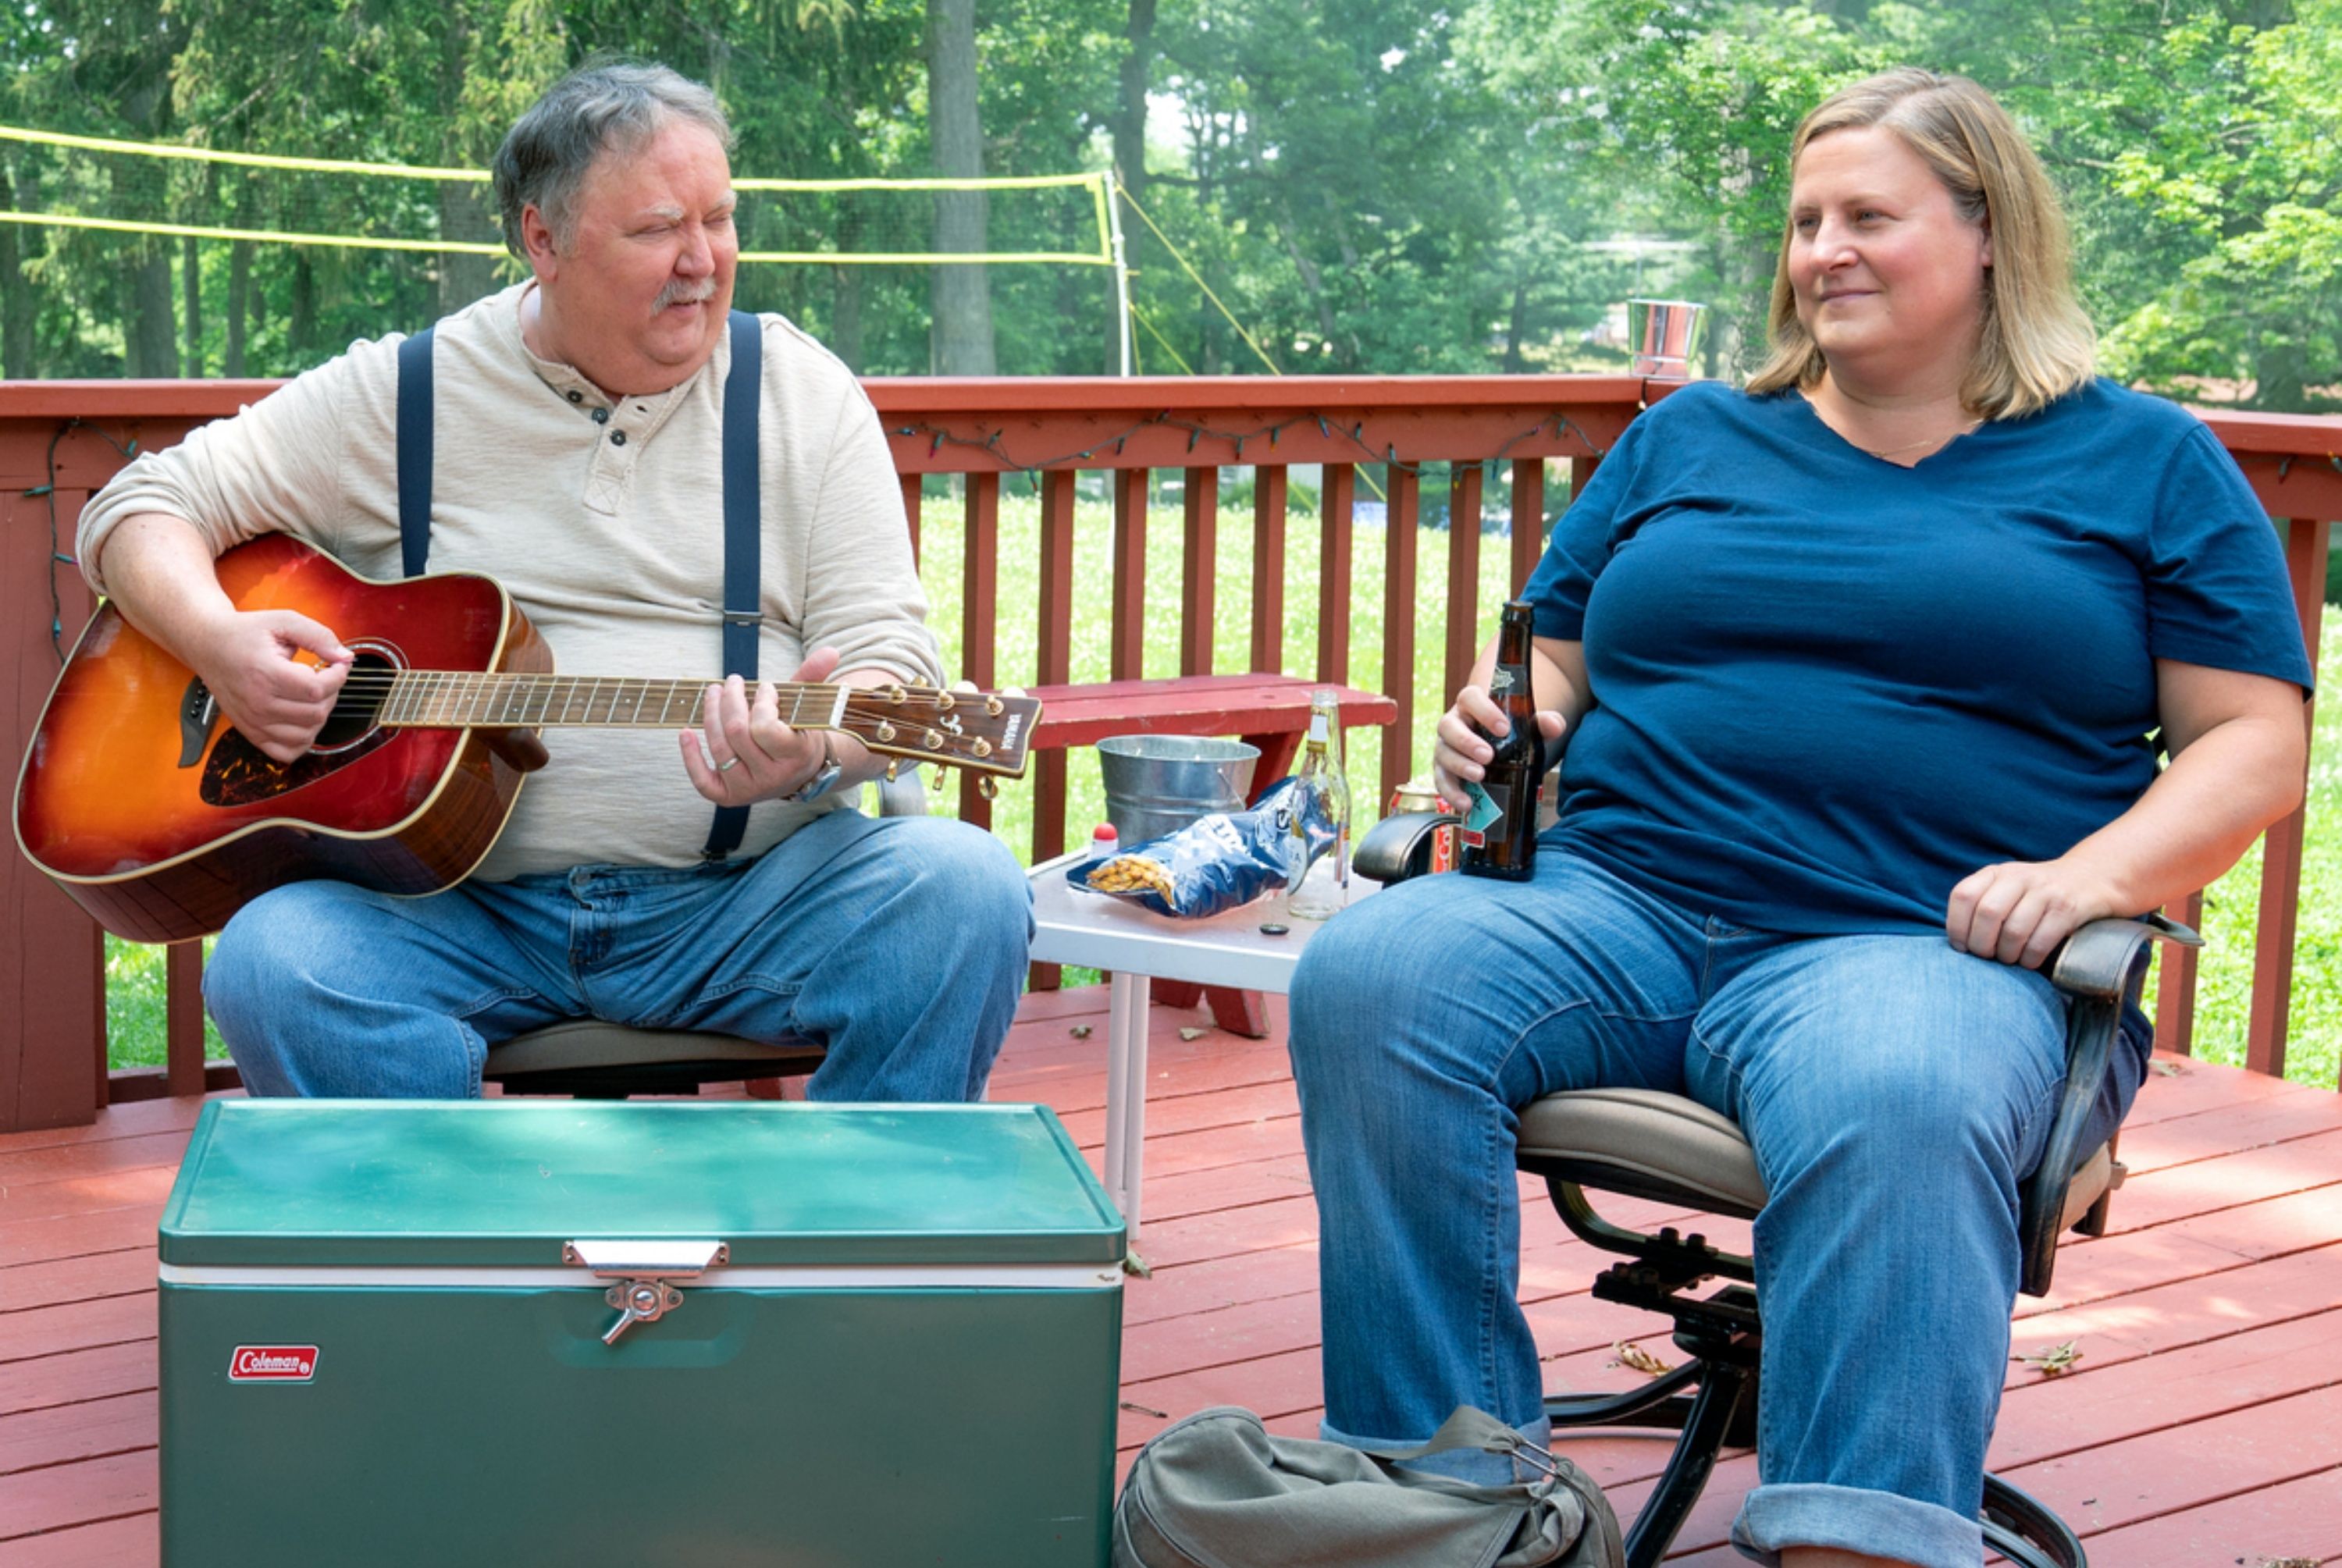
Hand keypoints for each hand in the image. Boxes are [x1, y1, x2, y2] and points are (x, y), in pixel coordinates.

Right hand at [191, 609, 352, 762]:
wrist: (209, 646)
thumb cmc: (245, 633)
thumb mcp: (283, 620)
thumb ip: (318, 636)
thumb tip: (345, 657)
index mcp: (265, 674)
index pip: (316, 689)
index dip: (337, 676)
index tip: (337, 664)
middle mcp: (258, 703)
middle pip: (316, 713)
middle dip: (331, 693)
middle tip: (323, 677)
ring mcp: (254, 722)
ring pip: (307, 734)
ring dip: (319, 715)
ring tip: (311, 695)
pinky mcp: (251, 733)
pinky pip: (287, 752)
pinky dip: (303, 740)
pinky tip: (302, 718)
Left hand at [680, 646, 842, 803]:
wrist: (800, 772)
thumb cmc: (800, 733)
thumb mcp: (808, 708)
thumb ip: (813, 679)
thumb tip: (830, 651)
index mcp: (796, 757)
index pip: (765, 728)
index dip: (762, 702)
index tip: (766, 687)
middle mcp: (772, 778)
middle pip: (737, 734)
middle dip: (731, 701)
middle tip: (732, 682)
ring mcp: (749, 790)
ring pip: (719, 749)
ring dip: (710, 715)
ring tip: (713, 693)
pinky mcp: (730, 797)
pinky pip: (702, 781)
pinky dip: (691, 756)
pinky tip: (686, 732)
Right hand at [1431, 685, 1566, 812]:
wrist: (1500, 753)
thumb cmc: (1510, 735)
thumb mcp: (1528, 727)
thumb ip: (1543, 723)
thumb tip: (1555, 726)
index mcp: (1472, 706)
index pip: (1470, 698)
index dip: (1484, 711)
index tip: (1504, 728)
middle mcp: (1454, 724)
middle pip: (1448, 726)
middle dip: (1467, 742)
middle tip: (1488, 756)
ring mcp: (1446, 748)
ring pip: (1442, 754)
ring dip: (1459, 766)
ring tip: (1480, 777)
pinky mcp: (1443, 772)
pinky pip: (1441, 781)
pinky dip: (1452, 793)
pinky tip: (1466, 803)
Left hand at [1945, 858, 2122, 968]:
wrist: (2090, 879)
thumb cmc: (2036, 895)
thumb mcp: (2005, 888)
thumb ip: (1981, 906)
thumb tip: (1957, 945)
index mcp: (1995, 873)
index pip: (1963, 896)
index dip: (1957, 926)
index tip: (1962, 947)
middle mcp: (2018, 877)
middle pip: (1987, 914)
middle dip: (1982, 945)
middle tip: (1987, 957)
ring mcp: (2045, 891)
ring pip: (2014, 931)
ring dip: (2007, 955)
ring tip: (2009, 960)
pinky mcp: (2068, 908)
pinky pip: (2041, 941)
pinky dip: (2030, 958)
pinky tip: (2029, 961)